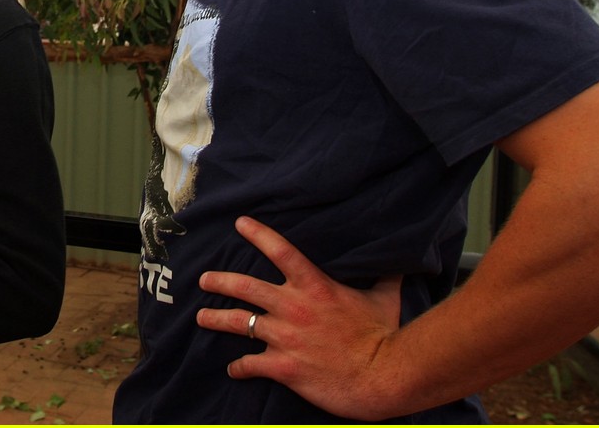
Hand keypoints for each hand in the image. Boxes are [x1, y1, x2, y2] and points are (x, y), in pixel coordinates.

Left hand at [196, 216, 404, 420]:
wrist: (382, 375)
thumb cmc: (384, 335)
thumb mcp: (385, 296)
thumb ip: (384, 275)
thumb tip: (397, 257)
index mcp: (315, 286)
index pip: (280, 250)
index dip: (258, 234)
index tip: (240, 223)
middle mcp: (293, 307)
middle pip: (245, 287)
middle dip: (220, 281)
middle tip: (204, 279)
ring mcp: (285, 337)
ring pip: (239, 323)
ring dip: (216, 319)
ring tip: (202, 317)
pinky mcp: (284, 367)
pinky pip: (251, 365)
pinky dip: (239, 367)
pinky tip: (232, 369)